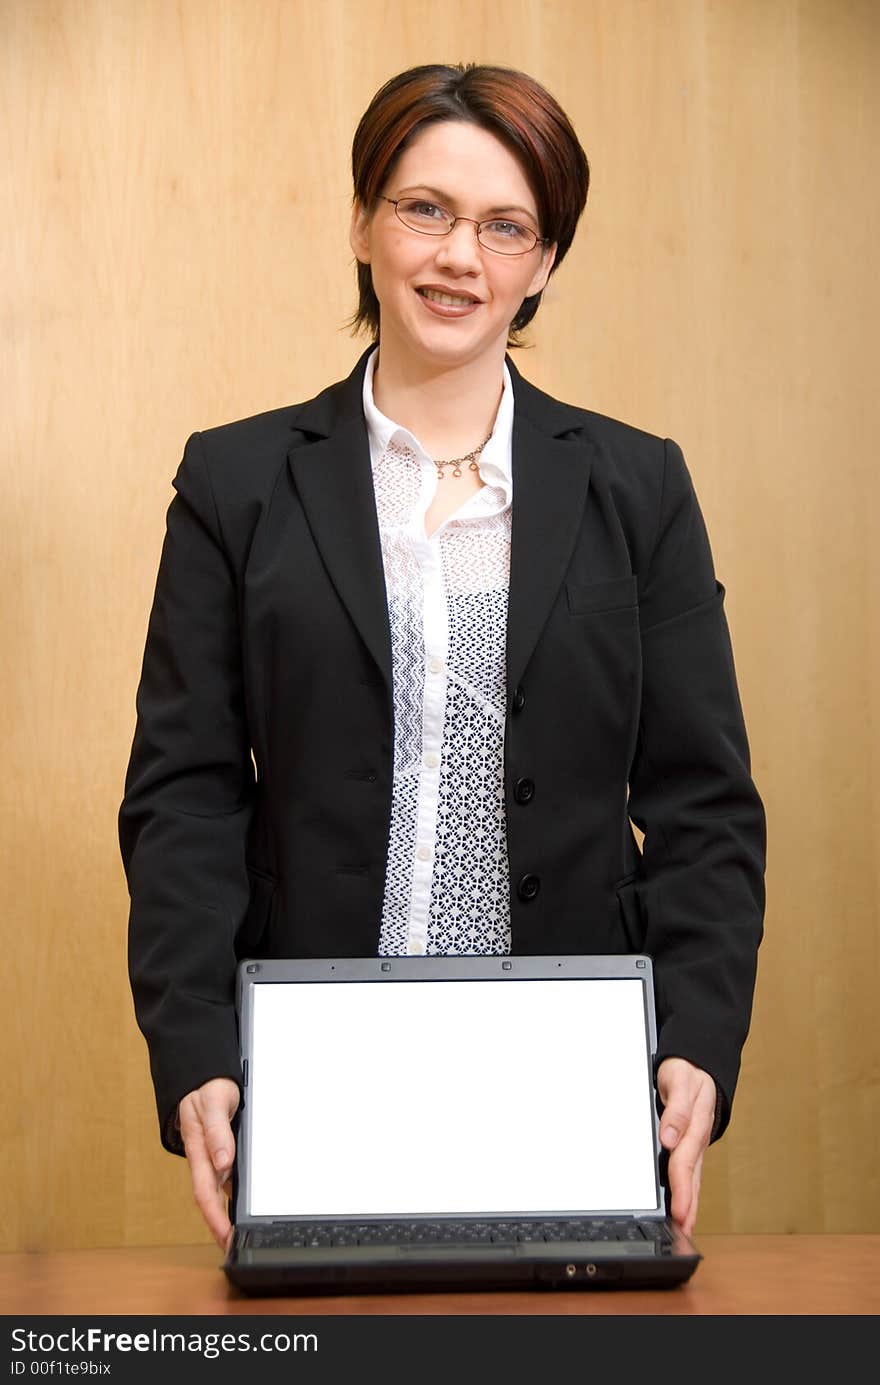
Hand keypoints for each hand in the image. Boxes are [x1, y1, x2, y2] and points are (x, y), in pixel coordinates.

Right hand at [178, 1077, 240, 1249]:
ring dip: (227, 1213)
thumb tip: (223, 1161)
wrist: (202, 1077)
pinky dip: (234, 1193)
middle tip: (234, 1247)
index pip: (204, 1191)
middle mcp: (204, 1158)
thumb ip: (217, 1131)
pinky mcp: (220, 1153)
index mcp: (199, 1149)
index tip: (225, 1235)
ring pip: (219, 1191)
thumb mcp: (213, 1103)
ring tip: (240, 1234)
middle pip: (210, 1199)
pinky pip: (226, 1177)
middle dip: (220, 1226)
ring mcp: (212, 1157)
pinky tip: (245, 1203)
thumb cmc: (205, 1089)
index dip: (214, 1217)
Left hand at [655, 1057, 715, 1238]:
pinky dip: (688, 1190)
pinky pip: (691, 1170)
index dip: (680, 1188)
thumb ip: (676, 1109)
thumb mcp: (679, 1081)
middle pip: (692, 1176)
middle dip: (688, 1204)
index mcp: (695, 1125)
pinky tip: (684, 1204)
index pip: (684, 1161)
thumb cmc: (686, 1072)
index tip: (677, 1210)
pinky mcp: (691, 1143)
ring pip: (694, 1177)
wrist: (697, 1063)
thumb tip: (669, 1137)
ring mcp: (696, 1143)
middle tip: (682, 1229)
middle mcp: (697, 1138)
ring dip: (690, 1202)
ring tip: (685, 1226)